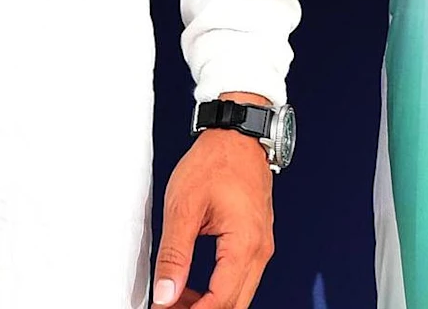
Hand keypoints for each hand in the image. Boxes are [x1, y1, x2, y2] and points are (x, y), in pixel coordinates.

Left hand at [151, 101, 275, 308]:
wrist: (239, 136)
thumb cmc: (214, 162)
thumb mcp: (183, 207)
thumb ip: (174, 255)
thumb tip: (165, 293)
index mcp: (244, 244)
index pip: (220, 301)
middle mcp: (260, 250)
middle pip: (234, 305)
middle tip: (167, 307)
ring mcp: (262, 247)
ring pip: (239, 296)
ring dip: (209, 304)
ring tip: (174, 300)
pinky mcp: (257, 242)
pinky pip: (240, 279)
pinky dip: (217, 291)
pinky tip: (192, 288)